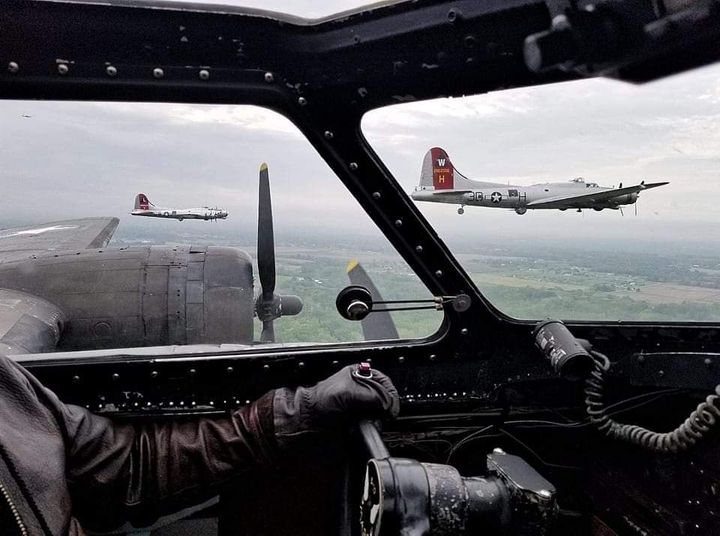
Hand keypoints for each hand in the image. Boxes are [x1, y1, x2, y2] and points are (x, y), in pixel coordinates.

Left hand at [273, 365, 398, 447]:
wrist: (309, 421)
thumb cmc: (320, 401)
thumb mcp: (346, 393)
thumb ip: (368, 395)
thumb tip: (386, 403)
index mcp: (359, 375)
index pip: (383, 381)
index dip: (389, 392)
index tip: (391, 404)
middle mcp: (362, 388)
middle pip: (385, 396)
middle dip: (386, 405)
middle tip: (385, 413)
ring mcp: (361, 404)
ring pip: (381, 409)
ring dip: (381, 415)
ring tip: (376, 419)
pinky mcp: (360, 418)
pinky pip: (374, 420)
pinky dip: (375, 423)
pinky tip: (370, 424)